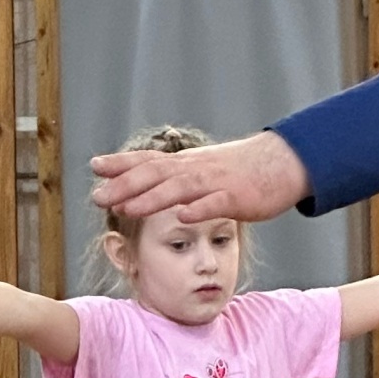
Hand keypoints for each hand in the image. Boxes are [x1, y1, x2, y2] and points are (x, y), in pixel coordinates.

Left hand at [91, 130, 309, 225]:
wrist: (283, 162)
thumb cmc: (240, 169)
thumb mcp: (203, 168)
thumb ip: (177, 175)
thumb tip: (149, 181)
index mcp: (186, 164)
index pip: (148, 160)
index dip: (121, 163)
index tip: (94, 167)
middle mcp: (195, 169)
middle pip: (155, 174)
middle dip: (125, 185)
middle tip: (97, 196)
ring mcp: (215, 183)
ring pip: (179, 189)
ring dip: (151, 198)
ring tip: (126, 208)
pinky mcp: (237, 197)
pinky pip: (215, 204)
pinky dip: (198, 209)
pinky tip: (182, 216)